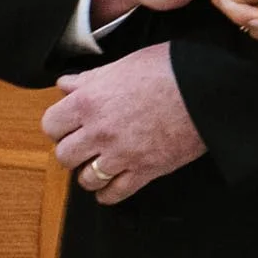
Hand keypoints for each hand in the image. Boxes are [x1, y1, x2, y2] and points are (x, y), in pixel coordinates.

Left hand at [44, 43, 206, 203]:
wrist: (208, 90)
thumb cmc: (170, 69)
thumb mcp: (125, 63)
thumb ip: (92, 78)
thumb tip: (67, 84)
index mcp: (90, 101)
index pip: (50, 124)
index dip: (59, 125)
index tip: (67, 124)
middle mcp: (100, 131)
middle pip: (64, 155)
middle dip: (72, 150)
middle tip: (83, 144)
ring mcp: (121, 155)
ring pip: (86, 179)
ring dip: (89, 172)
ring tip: (98, 163)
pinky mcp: (144, 171)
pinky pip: (114, 194)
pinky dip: (108, 192)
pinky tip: (111, 184)